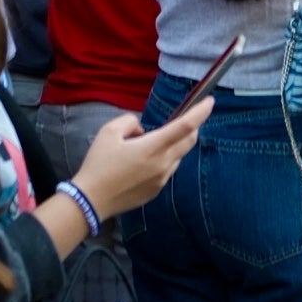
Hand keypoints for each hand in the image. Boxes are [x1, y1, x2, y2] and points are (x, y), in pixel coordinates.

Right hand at [72, 98, 209, 218]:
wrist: (91, 200)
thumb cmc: (98, 164)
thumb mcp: (109, 132)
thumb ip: (130, 122)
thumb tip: (142, 130)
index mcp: (153, 147)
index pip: (185, 126)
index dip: (200, 112)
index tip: (210, 101)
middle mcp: (163, 164)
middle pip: (189, 141)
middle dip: (192, 127)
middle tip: (183, 119)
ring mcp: (162, 180)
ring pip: (178, 156)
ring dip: (174, 144)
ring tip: (149, 143)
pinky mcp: (156, 191)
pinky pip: (168, 169)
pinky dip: (164, 159)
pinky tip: (143, 162)